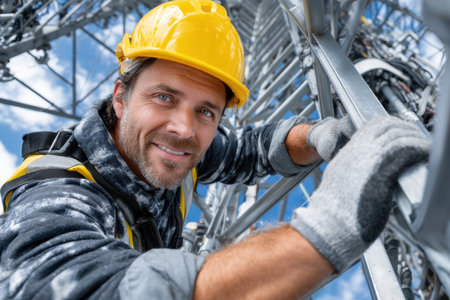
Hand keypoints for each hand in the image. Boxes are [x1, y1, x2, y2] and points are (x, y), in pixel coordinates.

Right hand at [291, 117, 429, 271]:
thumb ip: (354, 169)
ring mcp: (370, 161)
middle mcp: (358, 152)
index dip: (390, 126)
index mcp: (348, 153)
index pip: (372, 126)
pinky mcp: (382, 175)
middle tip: (416, 137)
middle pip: (386, 126)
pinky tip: (424, 155)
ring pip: (398, 136)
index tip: (401, 132)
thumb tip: (369, 173)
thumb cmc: (334, 211)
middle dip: (405, 128)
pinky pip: (406, 152)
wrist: (330, 224)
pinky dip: (419, 149)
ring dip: (415, 138)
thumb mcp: (339, 180)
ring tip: (424, 147)